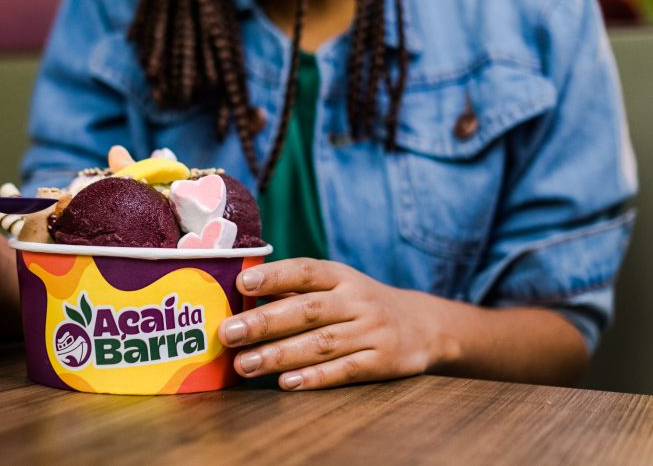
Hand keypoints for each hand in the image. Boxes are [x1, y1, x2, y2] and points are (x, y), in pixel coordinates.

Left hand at [219, 258, 452, 390]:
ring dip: (280, 355)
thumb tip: (242, 296)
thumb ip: (296, 290)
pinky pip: (344, 370)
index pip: (306, 271)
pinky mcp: (382, 361)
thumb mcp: (338, 286)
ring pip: (321, 343)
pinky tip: (286, 383)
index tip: (243, 284)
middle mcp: (357, 301)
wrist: (423, 325)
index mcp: (341, 276)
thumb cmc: (361, 304)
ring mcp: (371, 331)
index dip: (274, 276)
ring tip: (245, 364)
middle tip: (229, 333)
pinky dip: (315, 377)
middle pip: (308, 310)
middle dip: (265, 322)